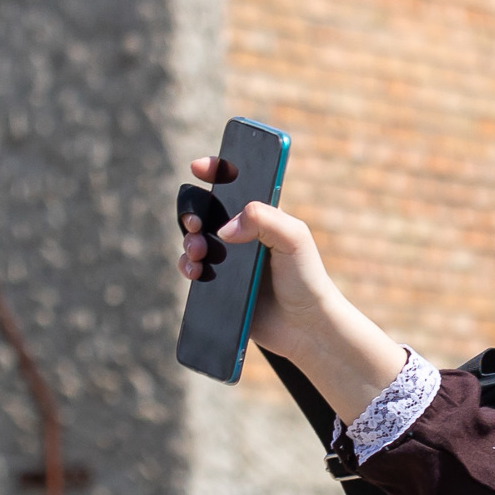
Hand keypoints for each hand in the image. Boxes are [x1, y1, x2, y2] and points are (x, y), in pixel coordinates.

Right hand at [176, 155, 403, 418]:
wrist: (305, 327)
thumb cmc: (307, 279)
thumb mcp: (294, 239)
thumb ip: (265, 219)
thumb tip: (224, 227)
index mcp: (262, 216)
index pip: (234, 184)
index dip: (215, 170)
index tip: (199, 167)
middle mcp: (242, 234)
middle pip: (204, 210)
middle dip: (192, 211)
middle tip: (197, 224)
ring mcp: (228, 259)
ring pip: (194, 239)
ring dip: (189, 241)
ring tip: (200, 253)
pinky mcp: (219, 285)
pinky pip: (193, 268)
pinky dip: (187, 265)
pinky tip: (195, 271)